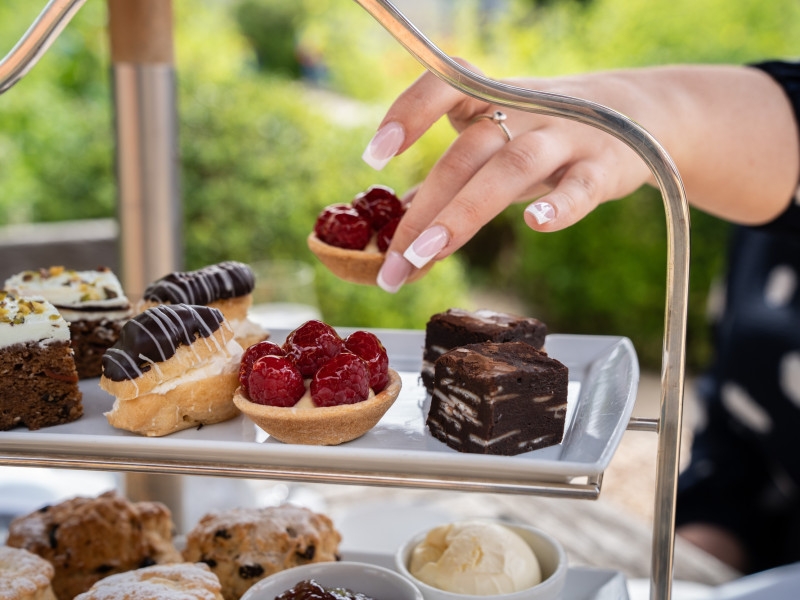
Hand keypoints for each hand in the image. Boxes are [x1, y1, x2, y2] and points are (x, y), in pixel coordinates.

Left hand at [364, 62, 798, 292]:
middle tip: (392, 264)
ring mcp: (565, 137)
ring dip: (464, 213)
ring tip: (426, 255)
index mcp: (489, 100)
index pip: (443, 87)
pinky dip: (560, 205)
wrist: (640, 115)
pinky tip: (536, 224)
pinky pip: (581, 185)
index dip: (407, 114)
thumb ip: (449, 178)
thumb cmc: (546, 134)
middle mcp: (522, 112)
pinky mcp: (604, 167)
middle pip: (465, 155)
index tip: (374, 157)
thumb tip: (396, 215)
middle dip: (423, 211)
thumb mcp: (496, 143)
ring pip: (510, 169)